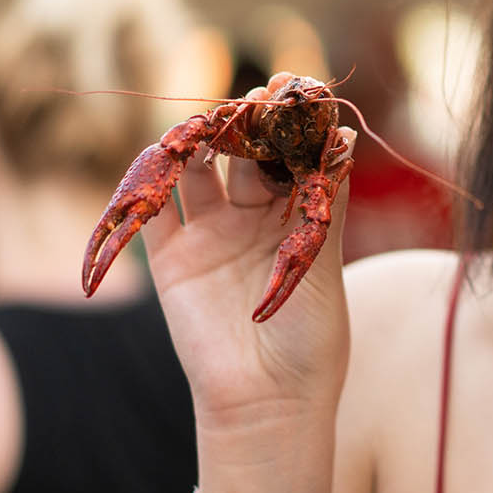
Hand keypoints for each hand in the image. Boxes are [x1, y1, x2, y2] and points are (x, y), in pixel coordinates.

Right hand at [135, 83, 356, 438]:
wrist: (267, 401)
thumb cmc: (310, 339)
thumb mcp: (323, 263)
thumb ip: (325, 201)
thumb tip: (341, 138)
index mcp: (294, 217)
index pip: (288, 156)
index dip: (289, 124)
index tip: (296, 90)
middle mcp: (250, 220)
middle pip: (242, 156)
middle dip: (246, 122)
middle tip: (255, 96)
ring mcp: (209, 236)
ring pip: (198, 172)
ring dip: (201, 142)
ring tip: (213, 119)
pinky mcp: (171, 260)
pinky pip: (153, 213)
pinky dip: (152, 183)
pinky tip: (165, 153)